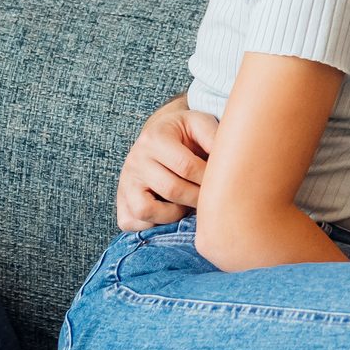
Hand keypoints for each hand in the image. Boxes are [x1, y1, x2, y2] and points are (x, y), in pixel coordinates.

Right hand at [115, 102, 219, 230]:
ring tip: (187, 205)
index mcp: (154, 138)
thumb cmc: (186, 134)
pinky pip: (132, 222)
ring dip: (173, 214)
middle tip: (211, 198)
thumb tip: (228, 160)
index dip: (209, 178)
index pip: (186, 166)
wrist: (160, 136)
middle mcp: (135, 160)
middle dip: (198, 198)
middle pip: (171, 189)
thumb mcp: (200, 124)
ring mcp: (126, 182)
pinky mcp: (121, 201)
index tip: (222, 181)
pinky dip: (152, 226)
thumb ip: (213, 136)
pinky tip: (170, 214)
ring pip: (146, 210)